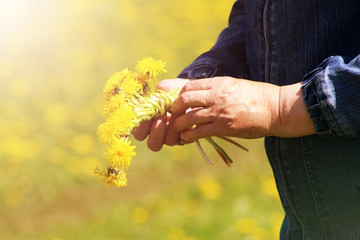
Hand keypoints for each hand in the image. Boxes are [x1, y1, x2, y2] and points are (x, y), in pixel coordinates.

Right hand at [132, 78, 189, 150]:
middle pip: (153, 144)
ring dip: (171, 128)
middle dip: (156, 131)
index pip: (139, 133)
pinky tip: (183, 116)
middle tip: (161, 116)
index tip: (148, 112)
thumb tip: (161, 87)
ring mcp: (171, 137)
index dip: (142, 126)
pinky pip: (181, 139)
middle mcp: (159, 134)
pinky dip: (182, 128)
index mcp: (147, 125)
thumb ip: (165, 87)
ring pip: (168, 142)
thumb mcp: (170, 87)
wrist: (192, 96)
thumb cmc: (175, 92)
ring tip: (174, 112)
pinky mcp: (184, 138)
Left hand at [171, 77, 314, 140]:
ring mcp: (220, 113)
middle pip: (185, 100)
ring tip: (177, 128)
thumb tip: (194, 91)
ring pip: (189, 118)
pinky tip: (185, 137)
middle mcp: (217, 96)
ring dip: (179, 124)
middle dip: (174, 108)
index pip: (189, 86)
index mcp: (219, 83)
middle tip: (171, 114)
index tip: (174, 101)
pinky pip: (200, 132)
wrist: (275, 109)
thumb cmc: (254, 95)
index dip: (178, 94)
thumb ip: (212, 87)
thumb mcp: (232, 84)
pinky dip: (189, 136)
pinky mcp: (225, 128)